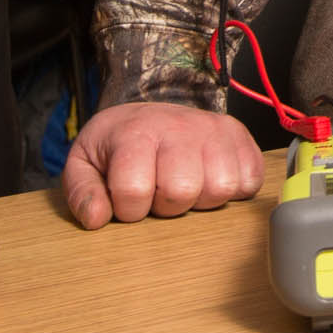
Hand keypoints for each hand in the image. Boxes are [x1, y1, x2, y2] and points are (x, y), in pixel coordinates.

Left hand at [62, 101, 264, 228]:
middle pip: (183, 190)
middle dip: (168, 206)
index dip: (128, 209)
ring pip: (221, 188)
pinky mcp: (241, 136)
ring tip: (186, 187)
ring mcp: (214, 128)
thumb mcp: (84, 163)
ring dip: (202, 200)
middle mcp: (179, 125)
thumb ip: (81, 192)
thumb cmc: (117, 146)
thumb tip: (97, 218)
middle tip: (159, 193)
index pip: (134, 191)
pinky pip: (251, 180)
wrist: (149, 114)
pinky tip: (210, 180)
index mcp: (135, 132)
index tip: (127, 199)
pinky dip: (234, 190)